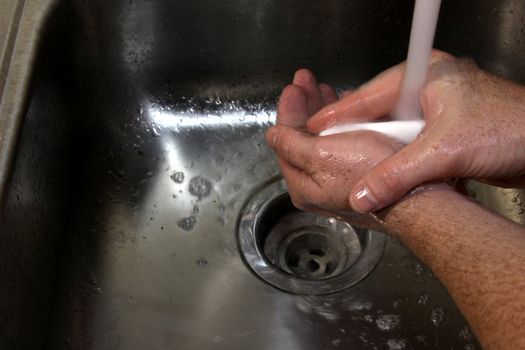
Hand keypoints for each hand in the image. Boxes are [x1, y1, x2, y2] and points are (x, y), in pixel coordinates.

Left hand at [265, 69, 402, 227]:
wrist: (414, 193)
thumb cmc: (370, 174)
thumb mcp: (321, 154)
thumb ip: (291, 144)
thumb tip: (272, 136)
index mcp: (303, 184)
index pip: (285, 142)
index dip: (288, 111)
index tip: (292, 90)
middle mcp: (317, 187)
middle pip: (302, 140)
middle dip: (304, 107)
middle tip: (306, 83)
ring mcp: (337, 182)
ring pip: (322, 141)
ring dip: (321, 113)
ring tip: (324, 90)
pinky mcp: (357, 176)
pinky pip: (341, 146)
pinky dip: (339, 125)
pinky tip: (344, 110)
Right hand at [307, 50, 524, 212]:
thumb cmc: (514, 128)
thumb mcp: (444, 151)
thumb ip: (398, 174)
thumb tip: (363, 195)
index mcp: (425, 75)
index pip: (367, 95)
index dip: (338, 115)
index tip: (314, 129)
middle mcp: (429, 88)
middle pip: (378, 112)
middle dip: (357, 134)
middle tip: (328, 149)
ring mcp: (439, 108)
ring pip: (394, 129)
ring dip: (380, 149)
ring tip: (355, 163)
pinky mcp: (447, 129)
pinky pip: (411, 142)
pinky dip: (399, 156)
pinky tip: (388, 169)